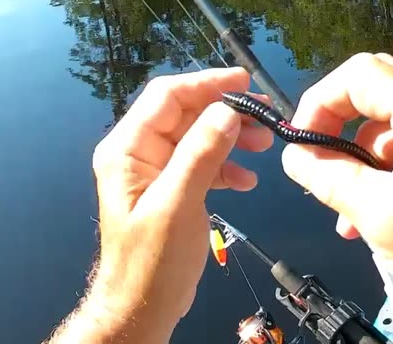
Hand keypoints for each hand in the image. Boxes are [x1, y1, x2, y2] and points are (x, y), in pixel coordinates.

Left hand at [62, 68, 272, 343]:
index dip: (206, 84)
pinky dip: (226, 167)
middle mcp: (138, 154)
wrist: (142, 309)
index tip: (245, 83)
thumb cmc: (151, 263)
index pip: (167, 97)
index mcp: (127, 149)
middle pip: (186, 114)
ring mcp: (155, 172)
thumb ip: (201, 154)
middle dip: (225, 112)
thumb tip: (227, 112)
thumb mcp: (177, 204)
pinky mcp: (172, 191)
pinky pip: (202, 164)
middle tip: (264, 115)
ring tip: (263, 144)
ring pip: (198, 137)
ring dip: (231, 138)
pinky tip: (247, 181)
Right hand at [280, 54, 392, 338]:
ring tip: (343, 204)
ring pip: (388, 120)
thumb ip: (331, 178)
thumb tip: (295, 156)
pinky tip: (368, 210)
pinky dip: (380, 168)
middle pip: (376, 88)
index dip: (322, 100)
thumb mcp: (381, 218)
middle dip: (337, 122)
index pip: (363, 74)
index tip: (302, 138)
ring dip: (357, 154)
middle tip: (315, 159)